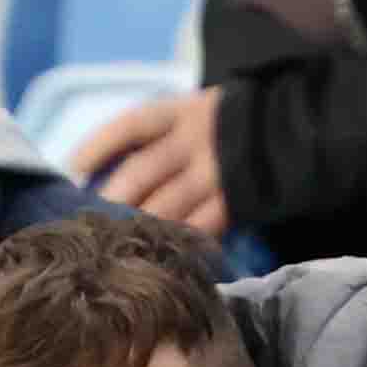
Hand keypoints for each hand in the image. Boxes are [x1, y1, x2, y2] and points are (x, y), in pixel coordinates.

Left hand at [73, 90, 232, 241]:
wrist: (296, 133)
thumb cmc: (231, 126)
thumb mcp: (196, 114)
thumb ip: (161, 136)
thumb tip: (104, 172)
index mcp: (181, 112)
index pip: (129, 127)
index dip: (97, 148)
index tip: (71, 170)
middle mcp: (195, 141)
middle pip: (140, 174)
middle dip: (110, 201)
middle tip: (87, 222)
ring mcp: (216, 175)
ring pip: (164, 207)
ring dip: (137, 227)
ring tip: (115, 244)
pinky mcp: (234, 204)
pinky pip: (197, 229)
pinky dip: (176, 242)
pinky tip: (159, 254)